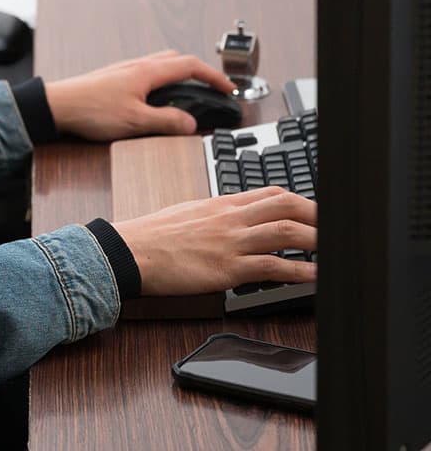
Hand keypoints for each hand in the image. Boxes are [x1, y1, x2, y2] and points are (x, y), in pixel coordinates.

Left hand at [44, 49, 235, 140]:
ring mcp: (125, 70)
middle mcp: (138, 65)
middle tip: (212, 89)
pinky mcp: (115, 78)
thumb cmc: (91, 110)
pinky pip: (147, 73)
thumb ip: (167, 121)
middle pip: (177, 60)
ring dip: (179, 76)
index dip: (214, 76)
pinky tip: (157, 98)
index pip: (190, 66)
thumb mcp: (136, 121)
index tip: (228, 88)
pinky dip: (162, 81)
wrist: (58, 106)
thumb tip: (191, 122)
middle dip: (199, 73)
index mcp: (147, 72)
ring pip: (161, 65)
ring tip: (189, 95)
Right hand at [113, 186, 317, 295]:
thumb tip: (232, 220)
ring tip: (337, 249)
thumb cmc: (153, 235)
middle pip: (285, 204)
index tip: (314, 211)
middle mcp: (230, 218)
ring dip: (316, 239)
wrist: (131, 251)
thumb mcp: (187, 213)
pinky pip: (271, 266)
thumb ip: (214, 215)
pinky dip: (299, 271)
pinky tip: (315, 276)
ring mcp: (230, 241)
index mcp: (220, 203)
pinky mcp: (227, 268)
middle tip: (336, 226)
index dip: (299, 200)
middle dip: (316, 213)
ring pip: (285, 231)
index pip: (269, 192)